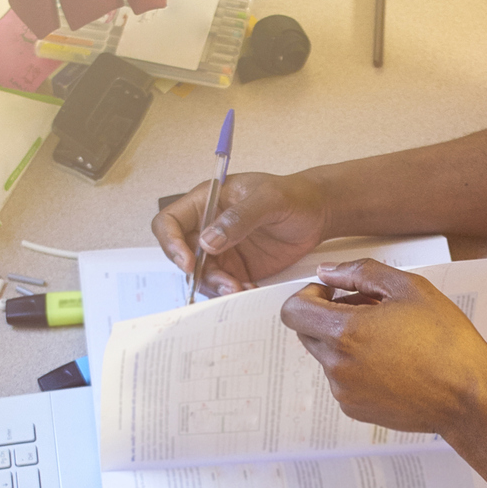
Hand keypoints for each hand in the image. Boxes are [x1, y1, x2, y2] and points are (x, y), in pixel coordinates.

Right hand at [152, 171, 328, 295]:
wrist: (317, 213)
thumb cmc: (293, 196)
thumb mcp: (269, 199)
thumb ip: (239, 217)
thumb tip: (208, 241)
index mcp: (206, 201)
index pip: (169, 222)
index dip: (171, 243)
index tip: (189, 262)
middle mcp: (207, 226)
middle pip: (183, 256)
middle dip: (200, 274)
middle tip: (227, 284)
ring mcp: (221, 250)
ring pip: (203, 276)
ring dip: (219, 287)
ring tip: (243, 288)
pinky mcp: (237, 268)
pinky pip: (224, 285)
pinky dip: (234, 292)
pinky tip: (252, 288)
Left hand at [279, 259, 486, 443]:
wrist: (469, 398)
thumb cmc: (447, 341)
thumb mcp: (409, 289)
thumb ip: (360, 272)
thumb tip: (328, 272)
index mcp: (345, 332)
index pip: (293, 311)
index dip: (309, 295)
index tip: (333, 293)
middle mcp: (337, 366)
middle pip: (307, 333)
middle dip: (329, 316)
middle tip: (370, 310)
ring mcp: (344, 392)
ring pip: (327, 356)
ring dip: (347, 342)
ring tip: (390, 339)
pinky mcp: (355, 409)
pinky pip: (343, 380)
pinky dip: (358, 367)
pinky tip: (394, 363)